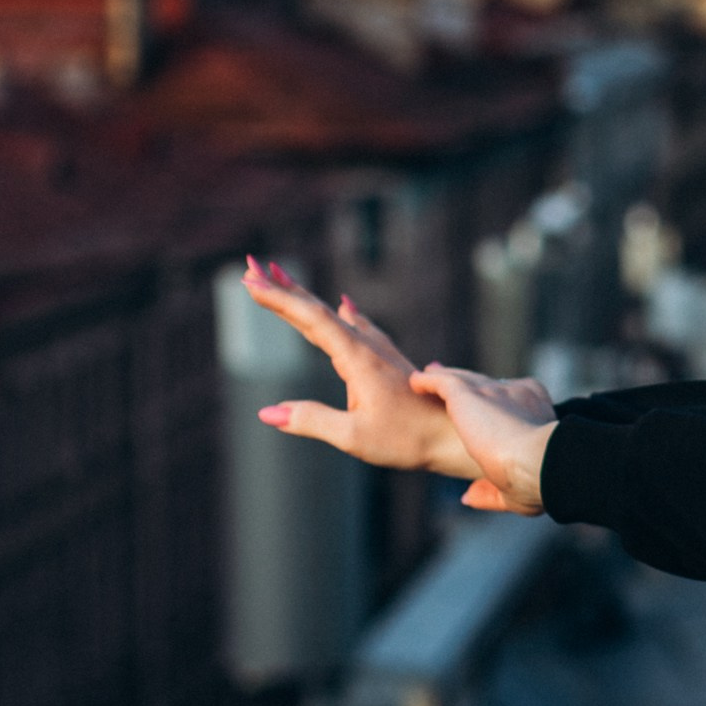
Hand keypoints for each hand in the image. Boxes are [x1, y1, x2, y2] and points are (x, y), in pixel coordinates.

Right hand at [240, 257, 482, 480]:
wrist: (456, 435)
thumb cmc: (408, 440)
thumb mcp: (354, 436)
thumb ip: (311, 420)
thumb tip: (266, 413)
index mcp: (357, 359)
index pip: (311, 319)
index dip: (278, 299)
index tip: (249, 282)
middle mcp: (368, 347)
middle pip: (319, 309)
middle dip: (283, 287)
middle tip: (250, 265)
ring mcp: (380, 351)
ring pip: (336, 316)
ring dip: (307, 298)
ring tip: (282, 278)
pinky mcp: (388, 361)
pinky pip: (358, 327)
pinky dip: (342, 312)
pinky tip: (346, 305)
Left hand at [408, 365, 556, 513]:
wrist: (535, 462)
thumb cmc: (534, 479)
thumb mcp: (515, 486)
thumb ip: (490, 491)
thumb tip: (468, 496)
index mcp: (535, 409)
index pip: (512, 399)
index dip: (496, 402)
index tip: (481, 410)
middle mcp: (515, 393)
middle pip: (487, 384)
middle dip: (470, 384)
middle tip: (453, 383)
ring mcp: (490, 391)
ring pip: (463, 380)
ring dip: (445, 377)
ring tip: (428, 374)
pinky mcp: (466, 395)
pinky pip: (442, 382)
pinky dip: (427, 381)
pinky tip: (415, 381)